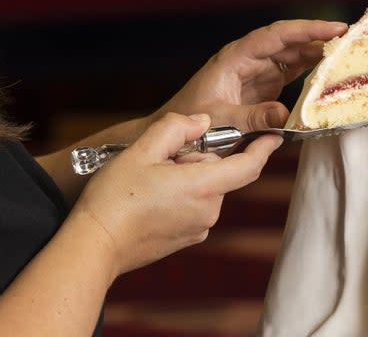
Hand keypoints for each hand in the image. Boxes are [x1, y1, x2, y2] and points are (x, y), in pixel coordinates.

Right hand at [69, 113, 281, 275]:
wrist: (93, 246)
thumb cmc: (114, 198)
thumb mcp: (143, 149)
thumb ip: (177, 128)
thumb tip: (203, 121)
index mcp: (205, 187)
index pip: (249, 166)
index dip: (263, 148)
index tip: (274, 136)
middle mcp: (209, 211)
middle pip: (218, 172)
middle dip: (196, 159)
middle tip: (160, 161)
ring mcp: (198, 229)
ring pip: (205, 189)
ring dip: (186, 178)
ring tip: (150, 182)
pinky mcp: (185, 239)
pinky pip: (193, 207)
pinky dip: (180, 197)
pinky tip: (150, 200)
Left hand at [153, 19, 346, 132]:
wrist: (176, 135)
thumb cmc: (191, 122)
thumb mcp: (220, 121)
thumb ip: (253, 118)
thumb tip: (286, 116)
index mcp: (236, 57)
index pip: (277, 35)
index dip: (306, 30)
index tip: (334, 29)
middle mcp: (250, 60)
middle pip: (291, 42)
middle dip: (320, 39)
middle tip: (352, 39)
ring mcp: (258, 73)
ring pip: (294, 57)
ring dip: (319, 56)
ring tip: (348, 56)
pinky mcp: (264, 89)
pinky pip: (292, 75)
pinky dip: (312, 74)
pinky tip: (330, 76)